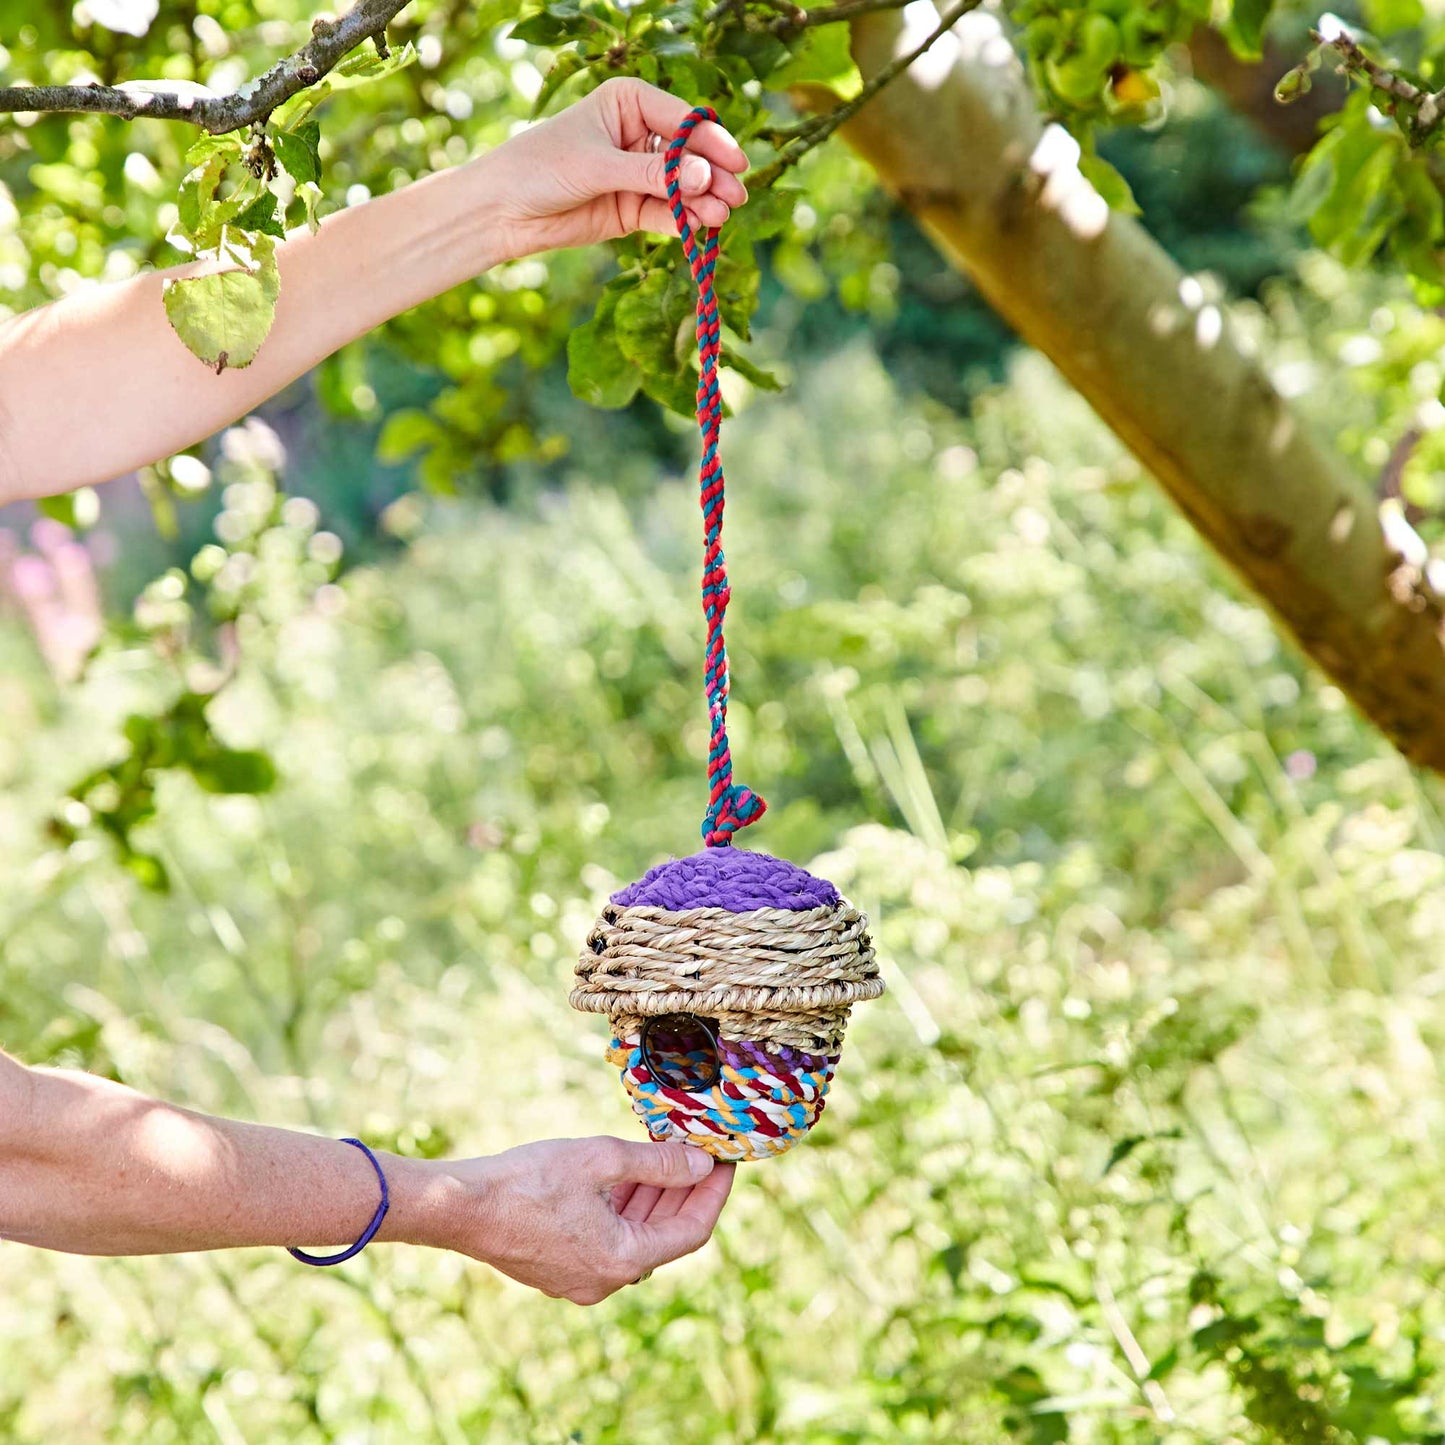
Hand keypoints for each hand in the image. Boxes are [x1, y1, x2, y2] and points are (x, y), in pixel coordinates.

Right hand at [440, 1136, 735, 1303]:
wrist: (462, 1207)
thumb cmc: (530, 1180)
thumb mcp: (602, 1159)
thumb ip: (658, 1165)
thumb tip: (701, 1166)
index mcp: (624, 1258)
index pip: (692, 1231)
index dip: (713, 1194)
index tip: (726, 1161)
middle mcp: (607, 1280)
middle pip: (665, 1235)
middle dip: (685, 1192)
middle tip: (701, 1153)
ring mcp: (581, 1280)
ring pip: (635, 1237)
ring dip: (654, 1199)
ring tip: (668, 1156)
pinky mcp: (560, 1270)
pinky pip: (608, 1240)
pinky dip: (624, 1209)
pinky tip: (627, 1175)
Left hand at [481, 77, 749, 260]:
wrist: (505, 210)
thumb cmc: (542, 167)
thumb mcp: (598, 164)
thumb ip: (651, 174)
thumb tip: (703, 177)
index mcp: (630, 102)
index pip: (682, 120)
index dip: (710, 142)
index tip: (734, 164)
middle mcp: (640, 135)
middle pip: (689, 155)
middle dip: (712, 175)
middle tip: (734, 197)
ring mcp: (639, 174)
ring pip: (683, 187)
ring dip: (703, 202)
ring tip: (719, 216)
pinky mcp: (634, 209)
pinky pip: (668, 213)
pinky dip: (684, 220)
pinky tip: (699, 227)